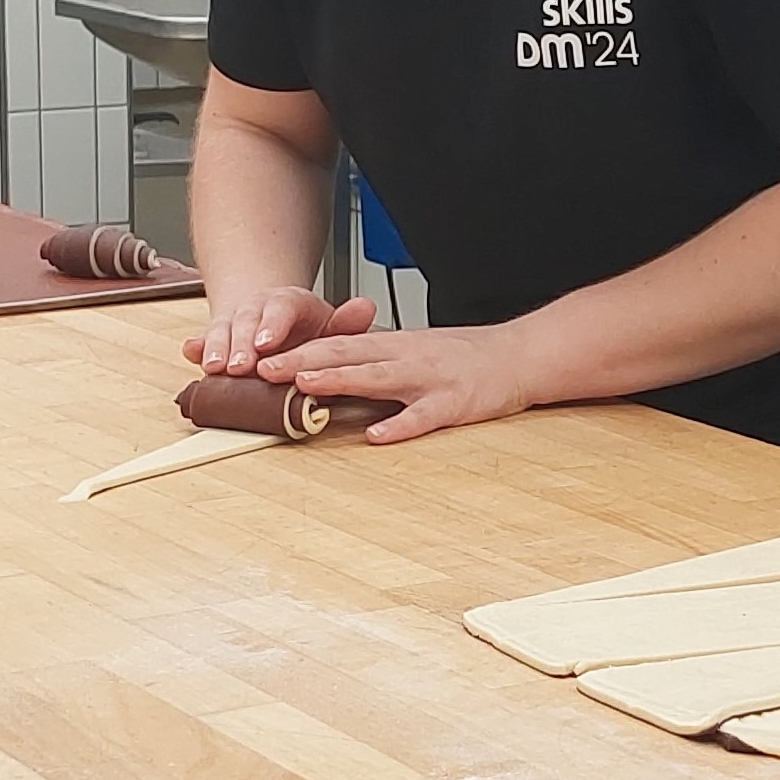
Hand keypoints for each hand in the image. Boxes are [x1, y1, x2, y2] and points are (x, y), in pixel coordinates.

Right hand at [187, 287, 375, 377]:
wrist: (272, 317)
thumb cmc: (302, 328)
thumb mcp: (329, 323)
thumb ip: (347, 322)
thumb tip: (365, 308)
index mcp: (287, 303)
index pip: (281, 308)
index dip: (272, 326)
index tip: (266, 344)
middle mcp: (257, 309)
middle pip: (246, 321)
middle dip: (241, 344)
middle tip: (240, 367)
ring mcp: (234, 322)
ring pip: (222, 330)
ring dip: (217, 349)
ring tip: (214, 368)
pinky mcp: (216, 339)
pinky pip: (203, 340)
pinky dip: (196, 347)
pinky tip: (191, 353)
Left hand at [266, 323, 538, 444]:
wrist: (518, 355)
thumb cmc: (462, 358)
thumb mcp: (412, 352)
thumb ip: (373, 364)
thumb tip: (325, 375)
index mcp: (392, 345)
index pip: (337, 343)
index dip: (297, 349)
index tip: (261, 358)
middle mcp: (405, 356)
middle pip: (348, 354)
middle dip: (303, 360)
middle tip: (264, 369)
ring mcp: (429, 378)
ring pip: (378, 377)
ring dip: (340, 381)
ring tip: (306, 387)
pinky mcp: (454, 402)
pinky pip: (423, 415)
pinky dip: (400, 424)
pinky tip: (377, 435)